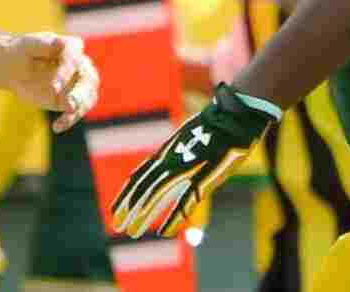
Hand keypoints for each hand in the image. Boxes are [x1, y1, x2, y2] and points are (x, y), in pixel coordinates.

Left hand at [0, 33, 99, 132]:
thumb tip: (61, 42)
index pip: (74, 59)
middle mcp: (81, 65)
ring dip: (78, 110)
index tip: (53, 87)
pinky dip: (69, 120)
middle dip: (79, 94)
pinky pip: (76, 112)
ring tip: (63, 120)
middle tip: (69, 106)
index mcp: (72, 47)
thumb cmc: (21, 53)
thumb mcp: (28, 47)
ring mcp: (78, 84)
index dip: (66, 73)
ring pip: (87, 98)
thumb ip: (44, 45)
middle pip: (89, 80)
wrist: (15, 68)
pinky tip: (57, 127)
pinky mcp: (71, 100)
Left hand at [111, 83, 277, 237]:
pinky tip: (164, 232)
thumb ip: (182, 152)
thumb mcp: (193, 138)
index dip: (126, 193)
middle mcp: (170, 160)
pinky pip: (185, 201)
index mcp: (167, 153)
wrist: (234, 115)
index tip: (115, 209)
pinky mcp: (202, 175)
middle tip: (117, 227)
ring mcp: (184, 166)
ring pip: (156, 193)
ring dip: (143, 214)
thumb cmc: (217, 127)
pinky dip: (173, 218)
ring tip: (131, 232)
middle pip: (142, 187)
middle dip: (129, 208)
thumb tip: (176, 161)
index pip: (139, 176)